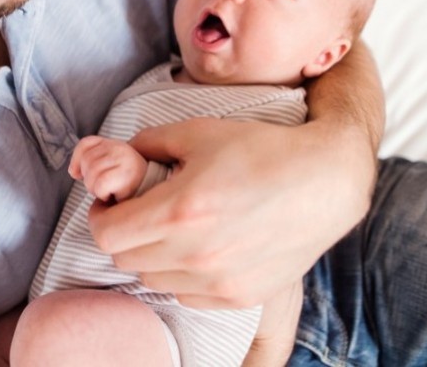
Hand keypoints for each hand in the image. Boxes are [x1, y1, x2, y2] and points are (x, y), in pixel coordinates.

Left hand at [69, 136, 148, 202]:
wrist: (150, 196)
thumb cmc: (125, 185)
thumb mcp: (108, 168)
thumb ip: (91, 162)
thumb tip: (73, 171)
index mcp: (114, 144)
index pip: (86, 143)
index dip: (76, 159)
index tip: (77, 174)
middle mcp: (121, 147)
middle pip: (87, 160)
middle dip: (88, 178)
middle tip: (103, 186)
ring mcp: (125, 160)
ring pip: (92, 173)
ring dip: (95, 188)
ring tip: (109, 191)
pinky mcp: (128, 175)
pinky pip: (100, 184)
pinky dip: (102, 194)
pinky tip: (114, 195)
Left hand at [86, 117, 375, 308]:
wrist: (325, 181)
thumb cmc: (263, 150)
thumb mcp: (199, 131)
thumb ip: (150, 142)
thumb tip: (123, 153)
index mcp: (180, 210)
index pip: (107, 234)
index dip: (101, 215)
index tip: (112, 204)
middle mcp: (196, 253)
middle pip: (125, 259)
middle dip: (124, 233)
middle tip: (141, 212)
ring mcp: (218, 280)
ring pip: (153, 279)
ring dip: (150, 255)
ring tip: (172, 230)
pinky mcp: (239, 295)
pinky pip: (186, 294)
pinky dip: (181, 275)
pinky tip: (199, 248)